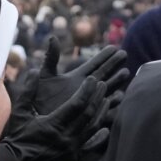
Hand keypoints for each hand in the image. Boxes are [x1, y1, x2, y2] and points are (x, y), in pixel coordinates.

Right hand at [2, 48, 127, 160]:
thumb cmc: (17, 138)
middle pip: (88, 114)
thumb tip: (33, 71)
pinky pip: (90, 145)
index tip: (93, 79)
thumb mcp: (20, 113)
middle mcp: (66, 138)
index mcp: (53, 124)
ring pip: (92, 128)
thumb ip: (28, 92)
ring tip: (107, 100)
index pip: (77, 104)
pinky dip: (99, 136)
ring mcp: (71, 149)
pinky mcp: (72, 158)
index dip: (87, 90)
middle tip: (103, 84)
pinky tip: (105, 129)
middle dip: (97, 97)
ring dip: (101, 112)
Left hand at [12, 45, 127, 123]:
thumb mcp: (44, 76)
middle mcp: (84, 89)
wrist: (35, 122)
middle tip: (124, 54)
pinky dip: (112, 103)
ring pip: (107, 90)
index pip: (93, 64)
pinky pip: (104, 109)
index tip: (114, 47)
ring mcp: (88, 102)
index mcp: (75, 78)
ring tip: (125, 73)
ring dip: (116, 82)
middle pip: (104, 74)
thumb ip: (51, 58)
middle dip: (114, 65)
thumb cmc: (37, 99)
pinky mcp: (88, 117)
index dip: (104, 56)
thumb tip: (53, 38)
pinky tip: (119, 97)